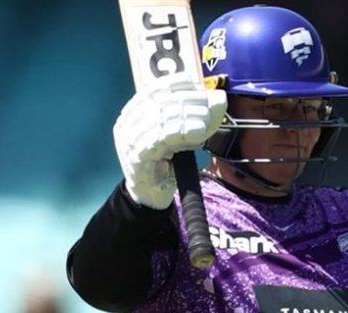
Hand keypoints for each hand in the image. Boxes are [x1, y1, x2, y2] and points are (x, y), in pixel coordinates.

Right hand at [113, 73, 226, 208]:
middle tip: (211, 106)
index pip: (155, 88)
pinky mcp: (135, 157)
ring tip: (206, 122)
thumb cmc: (168, 162)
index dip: (177, 83)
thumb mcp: (185, 134)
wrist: (153, 194)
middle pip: (160, 101)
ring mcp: (128, 139)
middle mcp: (127, 122)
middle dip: (189, 100)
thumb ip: (199, 116)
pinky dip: (181, 132)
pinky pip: (159, 139)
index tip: (199, 85)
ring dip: (187, 116)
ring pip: (160, 118)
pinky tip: (197, 133)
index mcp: (135, 111)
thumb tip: (220, 97)